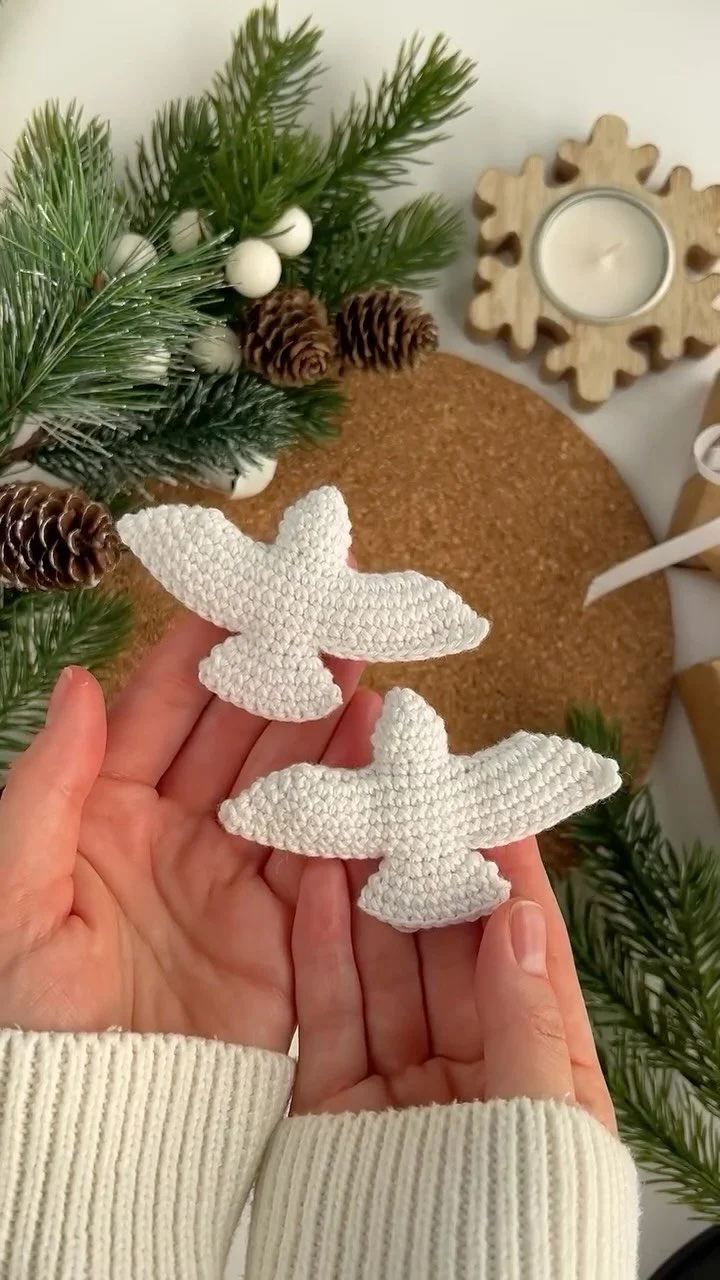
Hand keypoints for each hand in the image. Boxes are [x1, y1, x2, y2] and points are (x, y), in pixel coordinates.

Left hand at [0, 613, 376, 1051]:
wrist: (87, 1135)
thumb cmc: (26, 1021)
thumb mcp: (9, 897)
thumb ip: (42, 788)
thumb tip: (78, 682)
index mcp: (102, 811)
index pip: (163, 707)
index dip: (206, 644)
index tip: (253, 585)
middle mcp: (174, 833)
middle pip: (240, 732)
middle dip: (287, 669)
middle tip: (338, 609)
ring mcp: (230, 881)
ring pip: (289, 782)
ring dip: (329, 725)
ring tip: (371, 669)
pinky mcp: (280, 934)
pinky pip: (321, 858)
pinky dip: (353, 808)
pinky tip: (382, 756)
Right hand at [292, 807, 614, 1131]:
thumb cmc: (506, 1230)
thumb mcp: (539, 1125)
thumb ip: (526, 1020)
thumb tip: (518, 916)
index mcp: (542, 1080)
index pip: (531, 963)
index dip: (514, 887)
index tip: (495, 814)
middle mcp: (474, 1074)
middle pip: (450, 960)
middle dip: (431, 879)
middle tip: (412, 801)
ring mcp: (401, 1087)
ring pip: (384, 974)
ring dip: (369, 898)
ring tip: (356, 822)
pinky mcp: (332, 1104)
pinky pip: (330, 1014)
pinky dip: (321, 949)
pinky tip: (318, 884)